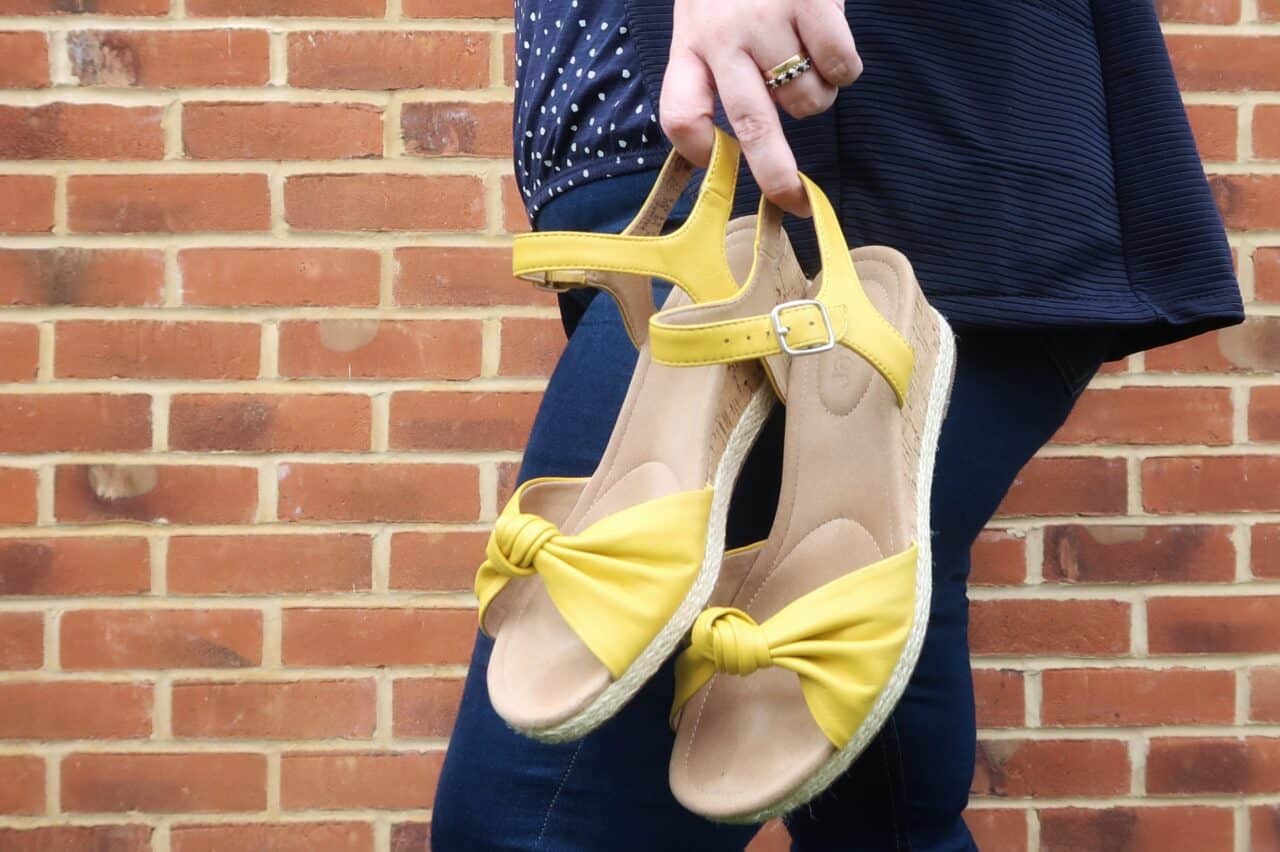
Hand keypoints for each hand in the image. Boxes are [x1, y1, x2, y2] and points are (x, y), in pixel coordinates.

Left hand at [660, 0, 861, 216]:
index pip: (678, 113)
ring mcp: (768, 20)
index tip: (713, 160)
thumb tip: (732, 145)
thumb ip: (708, 69)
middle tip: (795, 202)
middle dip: (776, 175)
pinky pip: (840, 67)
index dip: (695, 146)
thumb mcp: (703, 16)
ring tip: (806, 57)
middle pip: (750, 127)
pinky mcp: (812, 1)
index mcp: (690, 43)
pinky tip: (830, 42)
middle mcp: (723, 37)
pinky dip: (845, 68)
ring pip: (807, 100)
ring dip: (818, 95)